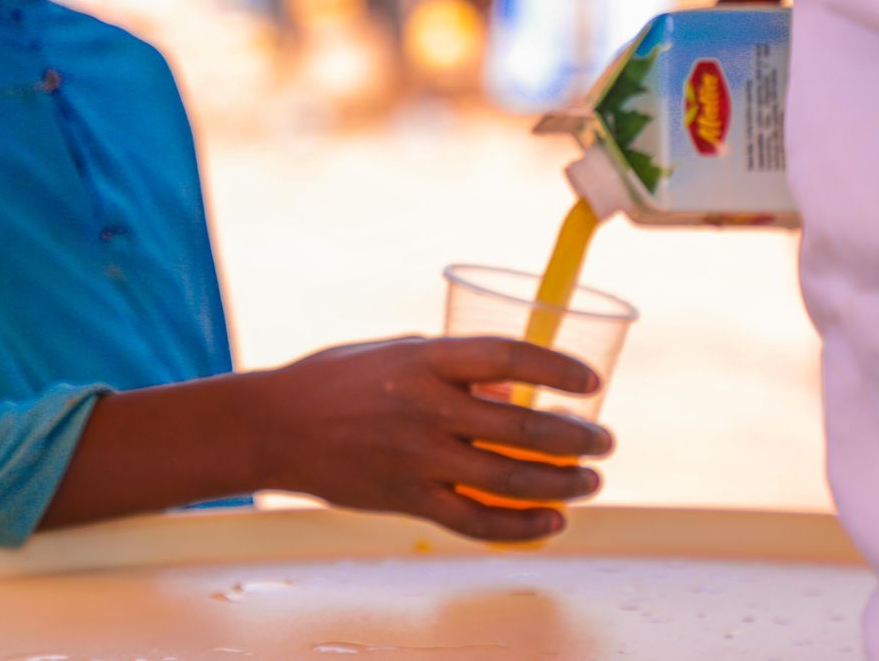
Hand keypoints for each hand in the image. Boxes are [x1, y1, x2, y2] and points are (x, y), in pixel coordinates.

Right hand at [250, 336, 613, 541]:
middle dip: (575, 438)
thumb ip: (453, 367)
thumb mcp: (396, 352)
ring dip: (561, 483)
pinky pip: (476, 520)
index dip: (558, 368)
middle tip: (604, 442)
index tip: (590, 380)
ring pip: (509, 479)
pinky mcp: (407, 499)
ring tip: (590, 481)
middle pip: (522, 427)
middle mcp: (427, 408)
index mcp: (426, 360)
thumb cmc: (334, 380)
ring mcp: (418, 458)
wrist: (275, 426)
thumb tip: (511, 388)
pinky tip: (551, 522)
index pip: (509, 357)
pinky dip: (521, 526)